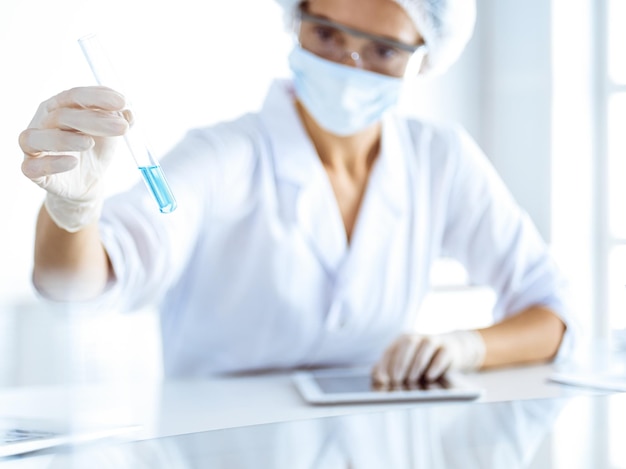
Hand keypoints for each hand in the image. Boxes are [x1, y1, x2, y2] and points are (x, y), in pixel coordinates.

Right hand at [19, 86, 130, 231]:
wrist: (87, 183)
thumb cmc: (94, 151)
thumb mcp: (110, 134)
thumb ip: (119, 121)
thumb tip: (129, 113)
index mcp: (60, 107)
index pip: (74, 96)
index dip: (97, 97)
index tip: (123, 102)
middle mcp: (42, 123)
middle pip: (60, 115)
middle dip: (93, 119)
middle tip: (122, 127)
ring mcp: (33, 147)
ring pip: (36, 138)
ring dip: (65, 139)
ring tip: (90, 143)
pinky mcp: (32, 171)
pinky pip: (32, 167)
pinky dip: (51, 163)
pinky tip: (72, 163)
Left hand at [371, 330, 485, 385]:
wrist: (451, 351)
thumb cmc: (422, 361)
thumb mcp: (406, 365)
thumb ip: (389, 370)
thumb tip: (378, 379)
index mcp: (402, 340)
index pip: (390, 350)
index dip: (385, 364)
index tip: (382, 379)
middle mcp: (417, 337)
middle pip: (407, 345)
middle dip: (400, 363)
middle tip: (396, 380)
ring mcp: (434, 340)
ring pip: (424, 347)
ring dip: (416, 364)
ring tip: (411, 379)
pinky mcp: (448, 348)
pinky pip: (442, 354)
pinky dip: (435, 365)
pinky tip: (429, 376)